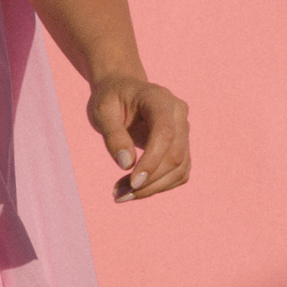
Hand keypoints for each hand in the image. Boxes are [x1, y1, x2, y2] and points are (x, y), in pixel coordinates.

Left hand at [87, 76, 190, 201]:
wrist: (122, 90)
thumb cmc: (110, 99)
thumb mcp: (102, 112)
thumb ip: (113, 135)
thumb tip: (126, 164)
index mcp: (160, 99)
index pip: (165, 133)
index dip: (152, 160)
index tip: (133, 183)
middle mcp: (179, 114)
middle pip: (175, 155)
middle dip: (149, 181)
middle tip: (118, 195)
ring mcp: (184, 131)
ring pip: (180, 169)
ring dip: (152, 188)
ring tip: (121, 195)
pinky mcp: (182, 146)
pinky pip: (178, 173)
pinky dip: (158, 186)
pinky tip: (133, 190)